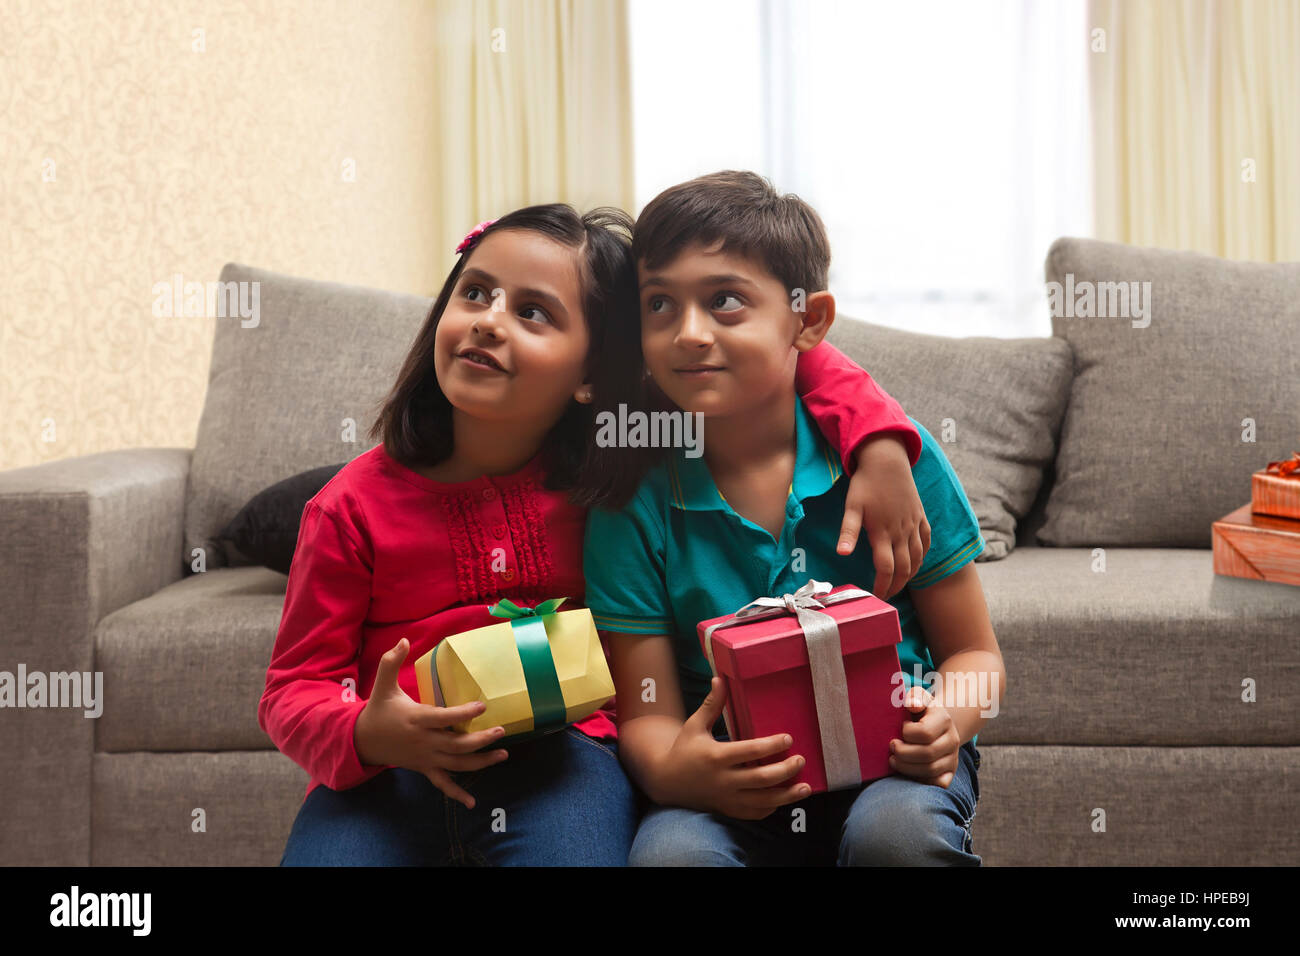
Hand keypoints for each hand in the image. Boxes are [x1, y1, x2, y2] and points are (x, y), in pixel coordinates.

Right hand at [353, 637, 508, 808]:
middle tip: (502, 731)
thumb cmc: (378, 710)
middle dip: (481, 740)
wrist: (362, 741)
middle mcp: (424, 742)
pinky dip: (457, 794)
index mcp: (417, 719)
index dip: (463, 714)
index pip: (443, 718)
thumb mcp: (383, 684)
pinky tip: (472, 803)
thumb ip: (390, 661)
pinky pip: (442, 784)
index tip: (482, 707)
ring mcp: (425, 758)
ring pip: (457, 764)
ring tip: (503, 754)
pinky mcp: (424, 769)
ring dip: (481, 762)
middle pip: (456, 745)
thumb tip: (403, 640)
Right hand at [656, 677, 809, 819]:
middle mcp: (723, 780)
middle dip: (785, 770)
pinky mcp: (728, 809)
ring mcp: (726, 798)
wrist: (667, 781)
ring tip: (806, 788)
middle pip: (761, 779)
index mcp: (715, 756)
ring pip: (762, 801)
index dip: (771, 746)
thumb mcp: (694, 725)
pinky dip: (771, 808)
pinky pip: (754, 813)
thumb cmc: (684, 749)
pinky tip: (784, 799)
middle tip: (801, 760)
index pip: (750, 752)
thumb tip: (719, 679)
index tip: (789, 738)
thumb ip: (711, 704)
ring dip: (786, 796)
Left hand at [839, 434, 930, 598]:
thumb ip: (848, 532)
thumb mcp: (852, 507)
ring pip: (918, 558)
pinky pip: (926, 542)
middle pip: (905, 568)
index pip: (886, 568)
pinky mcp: (921, 517)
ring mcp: (914, 525)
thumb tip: (842, 554)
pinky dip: (923, 556)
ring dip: (910, 575)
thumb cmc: (865, 484)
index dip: (882, 586)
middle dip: (896, 586)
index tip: (876, 597)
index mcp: (883, 532)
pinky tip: (917, 562)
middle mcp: (902, 532)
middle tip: (887, 596)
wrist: (887, 461)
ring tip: (900, 584)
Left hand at [889, 686, 959, 787]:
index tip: (900, 729)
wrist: (939, 725)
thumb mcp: (918, 697)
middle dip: (903, 753)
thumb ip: (914, 696)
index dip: (907, 733)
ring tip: (893, 760)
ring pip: (931, 770)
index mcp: (944, 720)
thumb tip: (912, 705)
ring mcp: (953, 758)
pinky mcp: (951, 772)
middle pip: (927, 753)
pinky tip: (908, 772)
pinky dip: (921, 780)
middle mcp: (952, 740)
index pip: (925, 732)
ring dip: (906, 768)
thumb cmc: (922, 711)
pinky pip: (939, 783)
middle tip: (892, 748)